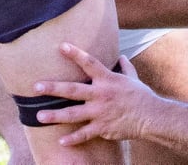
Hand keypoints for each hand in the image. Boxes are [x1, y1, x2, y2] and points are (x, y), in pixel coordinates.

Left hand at [34, 44, 151, 145]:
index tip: (61, 46)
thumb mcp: (133, 78)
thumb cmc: (142, 96)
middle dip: (53, 88)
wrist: (151, 116)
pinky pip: (84, 134)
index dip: (75, 53)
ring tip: (39, 116)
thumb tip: (122, 57)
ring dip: (54, 115)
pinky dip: (72, 139)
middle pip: (73, 90)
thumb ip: (125, 67)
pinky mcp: (102, 127)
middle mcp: (101, 94)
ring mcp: (100, 112)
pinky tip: (61, 141)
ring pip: (73, 114)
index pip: (89, 63)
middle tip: (36, 87)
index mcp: (107, 79)